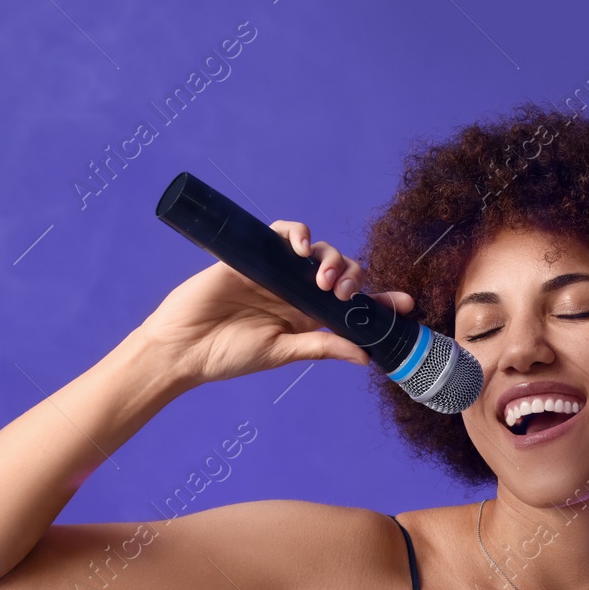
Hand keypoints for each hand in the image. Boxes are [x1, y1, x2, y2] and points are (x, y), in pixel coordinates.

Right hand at [134, 220, 415, 384]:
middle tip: (347, 296)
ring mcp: (276, 271)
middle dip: (354, 278)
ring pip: (318, 250)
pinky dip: (299, 234)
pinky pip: (284, 233)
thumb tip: (366, 356)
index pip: (352, 304)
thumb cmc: (228, 355)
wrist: (182, 347)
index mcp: (307, 317)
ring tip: (324, 280)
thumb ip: (322, 347)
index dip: (380, 300)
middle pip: (341, 272)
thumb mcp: (282, 353)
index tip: (406, 304)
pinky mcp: (254, 254)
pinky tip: (304, 248)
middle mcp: (296, 291)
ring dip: (331, 258)